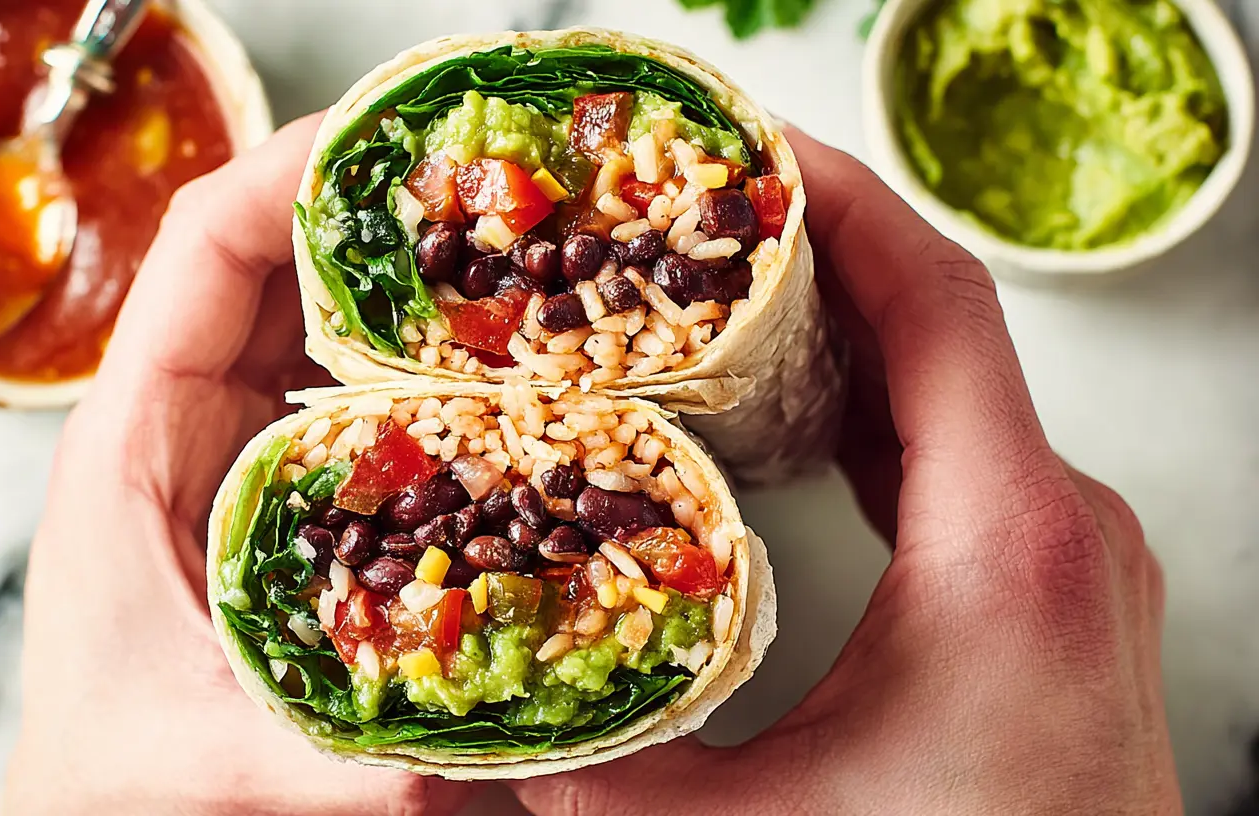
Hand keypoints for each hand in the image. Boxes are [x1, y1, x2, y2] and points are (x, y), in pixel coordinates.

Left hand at [1, 113, 471, 814]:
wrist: (107, 801)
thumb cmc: (120, 770)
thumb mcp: (218, 760)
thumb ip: (334, 756)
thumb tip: (465, 754)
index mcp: (137, 438)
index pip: (204, 251)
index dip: (291, 177)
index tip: (389, 144)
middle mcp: (186, 417)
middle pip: (276, 261)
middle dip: (379, 213)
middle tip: (491, 195)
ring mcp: (237, 441)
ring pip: (318, 316)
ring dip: (405, 280)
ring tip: (510, 259)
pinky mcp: (282, 479)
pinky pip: (348, 384)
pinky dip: (414, 357)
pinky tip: (489, 364)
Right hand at [509, 133, 1180, 813]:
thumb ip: (599, 775)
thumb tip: (479, 719)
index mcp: (1010, 553)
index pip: (937, 307)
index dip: (844, 205)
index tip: (756, 152)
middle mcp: (1062, 532)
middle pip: (941, 328)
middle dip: (817, 254)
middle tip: (699, 217)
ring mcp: (1070, 559)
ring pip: (953, 389)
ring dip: (844, 329)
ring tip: (730, 292)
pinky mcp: (1052, 593)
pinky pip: (962, 456)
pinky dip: (877, 408)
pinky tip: (799, 409)